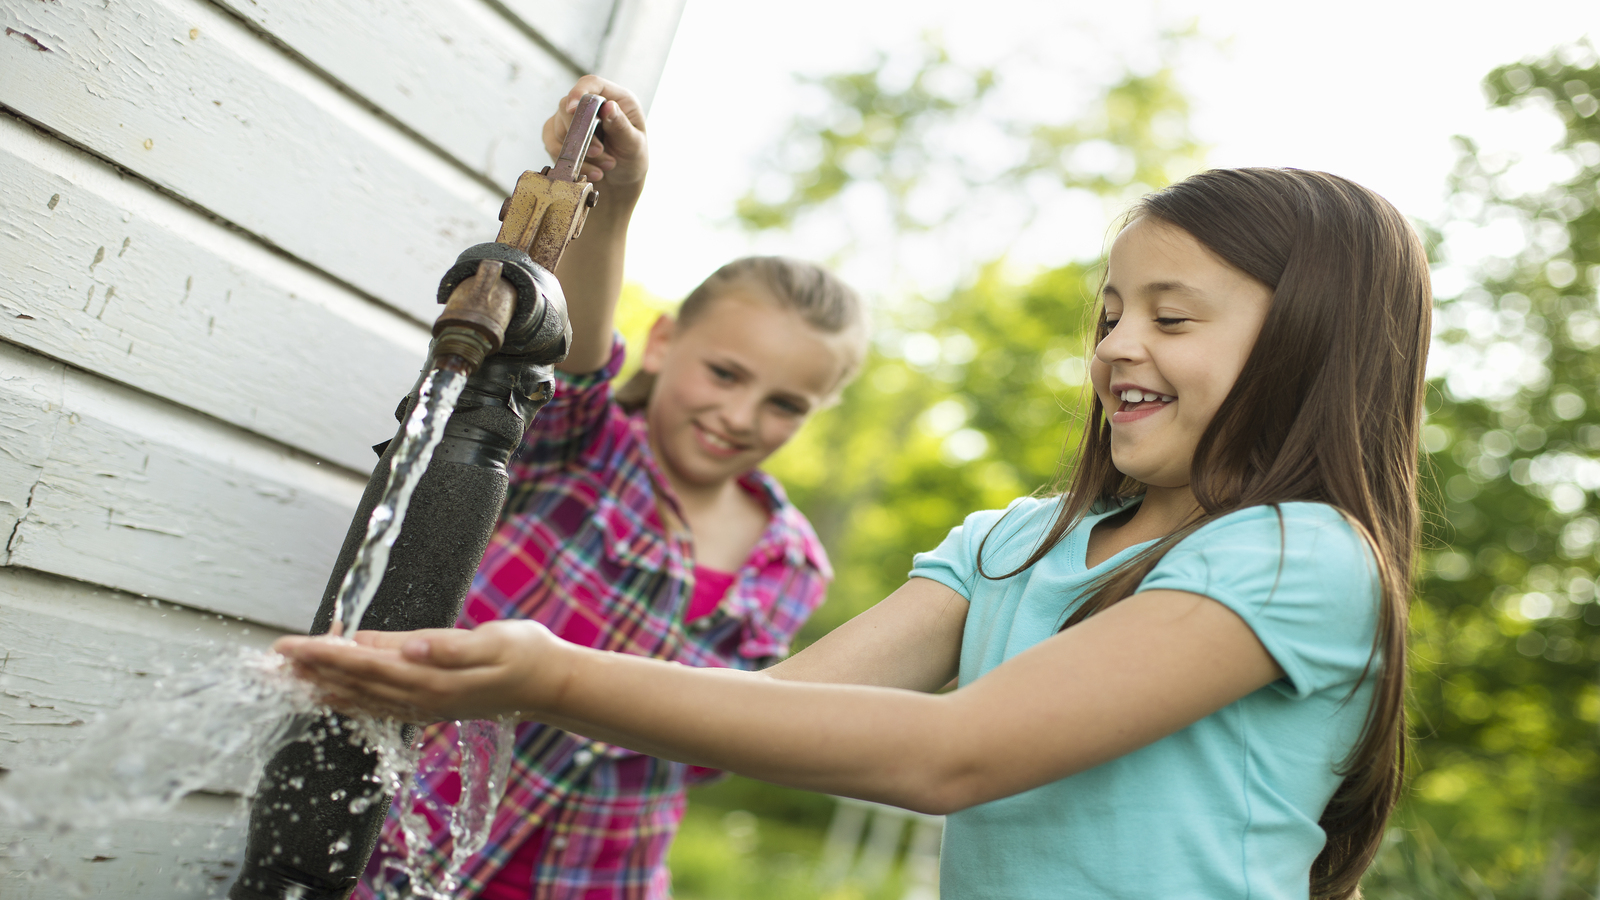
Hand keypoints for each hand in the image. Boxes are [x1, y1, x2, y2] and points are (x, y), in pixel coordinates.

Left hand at [273, 620, 571, 721]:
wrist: (551, 685)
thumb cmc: (526, 655)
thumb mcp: (493, 642)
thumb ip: (449, 646)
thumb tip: (409, 648)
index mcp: (431, 677)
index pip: (364, 663)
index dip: (324, 654)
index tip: (291, 646)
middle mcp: (421, 696)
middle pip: (354, 683)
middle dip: (312, 671)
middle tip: (274, 660)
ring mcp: (425, 705)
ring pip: (362, 698)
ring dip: (325, 686)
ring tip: (292, 679)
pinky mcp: (431, 705)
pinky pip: (379, 705)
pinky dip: (351, 699)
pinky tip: (337, 696)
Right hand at [542, 75, 647, 186]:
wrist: (621, 184)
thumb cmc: (633, 161)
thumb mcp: (634, 145)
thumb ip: (621, 126)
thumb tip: (608, 106)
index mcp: (616, 99)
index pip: (592, 83)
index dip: (579, 92)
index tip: (572, 109)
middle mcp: (592, 105)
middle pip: (568, 105)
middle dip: (581, 133)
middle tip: (600, 153)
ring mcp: (573, 119)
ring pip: (558, 127)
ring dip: (579, 152)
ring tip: (603, 168)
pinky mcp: (560, 136)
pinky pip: (551, 143)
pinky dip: (568, 160)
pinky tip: (589, 171)